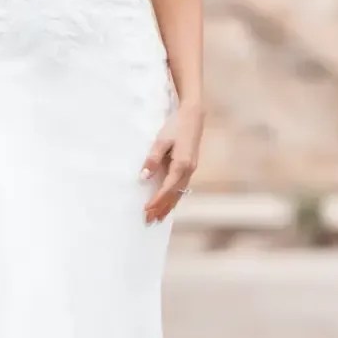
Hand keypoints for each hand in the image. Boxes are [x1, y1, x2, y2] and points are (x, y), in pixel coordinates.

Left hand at [140, 100, 202, 223]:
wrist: (193, 115)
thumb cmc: (175, 126)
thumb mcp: (160, 141)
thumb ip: (152, 159)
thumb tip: (143, 177)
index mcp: (182, 165)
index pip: (167, 189)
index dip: (156, 201)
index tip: (146, 211)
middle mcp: (189, 170)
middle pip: (174, 195)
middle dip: (161, 208)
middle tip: (149, 221)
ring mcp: (191, 170)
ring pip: (179, 193)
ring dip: (168, 206)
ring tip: (158, 218)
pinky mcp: (190, 167)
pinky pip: (182, 187)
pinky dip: (174, 197)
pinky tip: (169, 203)